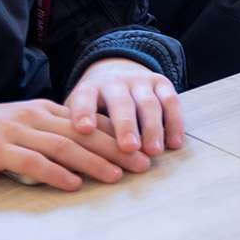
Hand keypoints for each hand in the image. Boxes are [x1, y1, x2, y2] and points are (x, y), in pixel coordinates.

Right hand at [0, 99, 153, 189]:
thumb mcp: (19, 127)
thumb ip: (48, 134)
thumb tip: (82, 151)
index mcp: (43, 110)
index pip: (88, 122)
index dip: (118, 136)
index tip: (142, 149)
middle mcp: (34, 116)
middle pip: (83, 133)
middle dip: (117, 148)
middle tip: (142, 165)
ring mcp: (15, 130)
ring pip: (63, 146)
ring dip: (93, 162)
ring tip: (116, 176)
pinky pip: (31, 161)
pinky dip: (54, 173)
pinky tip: (71, 185)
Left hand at [65, 57, 183, 156]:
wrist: (116, 73)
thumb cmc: (93, 108)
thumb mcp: (76, 113)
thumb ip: (72, 134)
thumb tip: (64, 166)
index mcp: (89, 89)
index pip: (84, 98)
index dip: (83, 112)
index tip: (83, 130)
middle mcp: (115, 82)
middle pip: (121, 102)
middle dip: (125, 125)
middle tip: (128, 148)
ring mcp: (140, 81)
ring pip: (148, 103)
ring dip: (152, 128)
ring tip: (153, 151)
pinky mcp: (161, 83)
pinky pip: (171, 101)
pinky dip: (175, 123)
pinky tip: (175, 143)